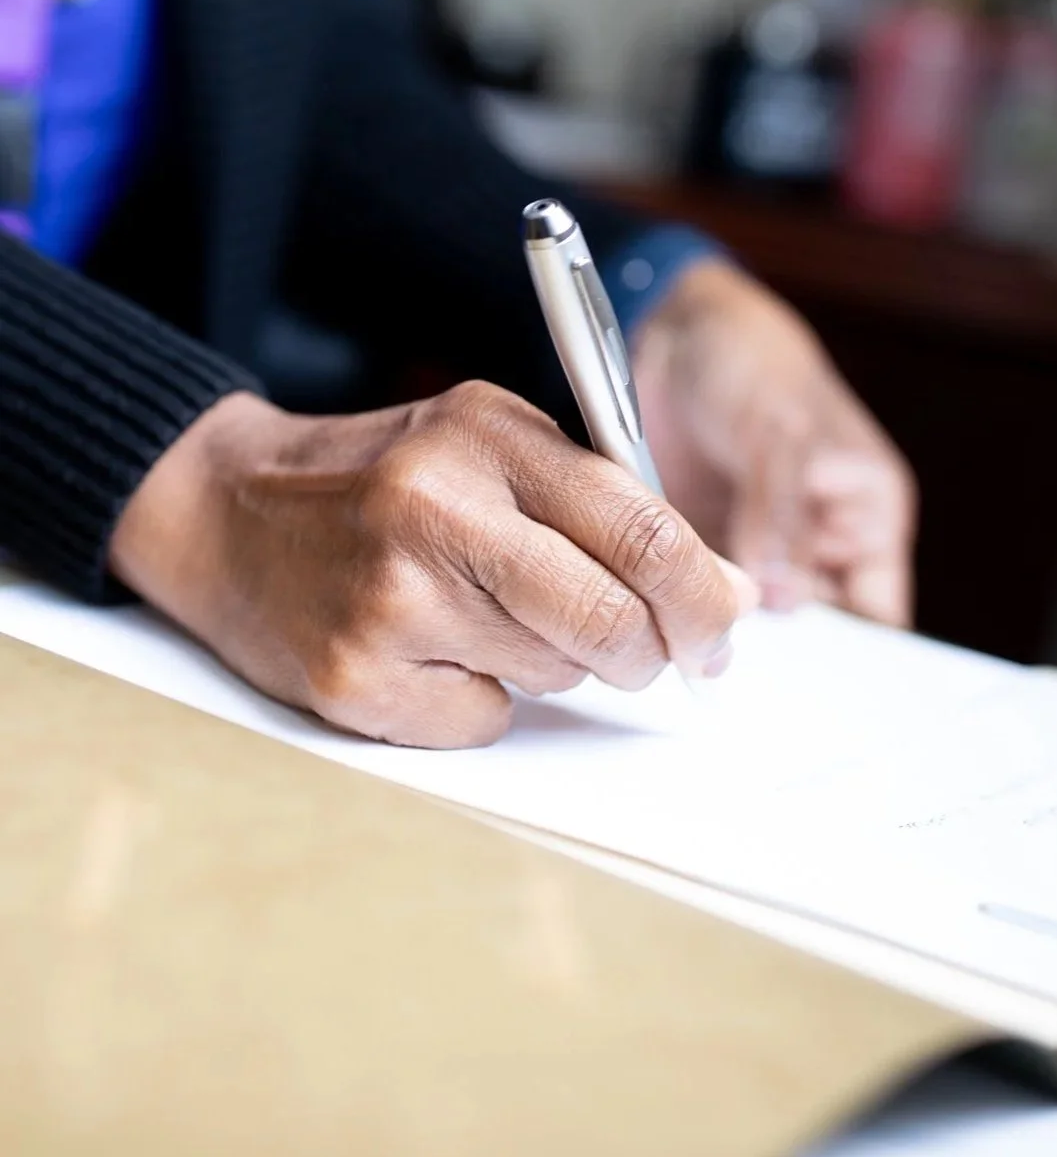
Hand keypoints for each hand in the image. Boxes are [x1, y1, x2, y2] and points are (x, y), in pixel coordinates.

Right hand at [110, 382, 757, 748]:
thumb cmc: (383, 480)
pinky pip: (484, 722)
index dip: (707, 597)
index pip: (645, 531)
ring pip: (555, 675)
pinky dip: (477, 701)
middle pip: (613, 621)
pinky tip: (427, 654)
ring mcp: (390, 601)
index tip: (724, 625)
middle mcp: (436, 510)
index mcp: (487, 433)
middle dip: (649, 653)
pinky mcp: (354, 680)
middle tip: (641, 653)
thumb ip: (604, 504)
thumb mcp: (490, 448)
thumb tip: (727, 592)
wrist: (229, 514)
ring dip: (551, 662)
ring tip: (481, 614)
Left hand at [633, 261, 915, 626]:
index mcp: (868, 515)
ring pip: (750, 619)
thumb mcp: (780, 431)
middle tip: (739, 658)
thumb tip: (780, 588)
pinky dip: (681, 605)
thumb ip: (781, 511)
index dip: (853, 655)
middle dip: (781, 651)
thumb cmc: (755, 362)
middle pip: (813, 630)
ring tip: (695, 636)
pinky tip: (661, 613)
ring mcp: (756, 550)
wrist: (675, 328)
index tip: (808, 684)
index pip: (877, 613)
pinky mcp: (698, 548)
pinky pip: (696, 596)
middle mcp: (817, 544)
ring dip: (722, 626)